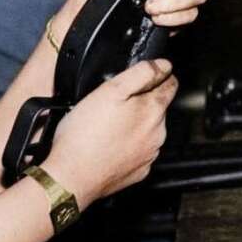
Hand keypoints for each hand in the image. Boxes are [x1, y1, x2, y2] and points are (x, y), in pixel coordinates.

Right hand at [46, 58, 177, 207]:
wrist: (71, 176)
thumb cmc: (85, 135)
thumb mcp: (110, 90)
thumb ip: (141, 73)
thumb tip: (163, 65)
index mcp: (153, 110)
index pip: (170, 85)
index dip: (159, 76)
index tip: (146, 76)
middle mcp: (157, 133)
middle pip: (157, 108)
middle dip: (142, 101)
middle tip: (115, 102)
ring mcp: (149, 155)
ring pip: (148, 130)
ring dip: (135, 124)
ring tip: (108, 124)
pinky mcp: (139, 171)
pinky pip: (139, 152)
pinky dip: (129, 145)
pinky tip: (109, 143)